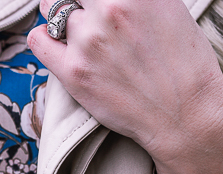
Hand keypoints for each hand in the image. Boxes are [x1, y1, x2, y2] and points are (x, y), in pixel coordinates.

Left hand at [29, 0, 222, 173]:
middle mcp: (108, 8)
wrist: (184, 113)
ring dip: (62, 18)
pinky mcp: (73, 71)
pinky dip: (44, 37)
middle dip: (79, 1)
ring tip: (81, 35)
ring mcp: (88, 40)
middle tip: (88, 15)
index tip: (95, 5)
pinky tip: (57, 44)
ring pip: (52, 8)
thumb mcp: (168, 7)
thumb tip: (110, 0)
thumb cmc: (184, 63)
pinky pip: (38, 39)